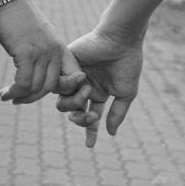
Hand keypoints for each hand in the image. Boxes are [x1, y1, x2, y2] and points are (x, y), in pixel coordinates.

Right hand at [0, 0, 84, 102]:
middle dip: (34, 97)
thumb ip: (44, 54)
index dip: (61, 92)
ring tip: (7, 96)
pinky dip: (14, 91)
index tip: (42, 93)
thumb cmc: (20, 18)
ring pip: (36, 87)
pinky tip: (4, 92)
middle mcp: (54, 52)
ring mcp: (41, 52)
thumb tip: (39, 74)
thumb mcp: (40, 36)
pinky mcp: (25, 52)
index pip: (72, 78)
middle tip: (18, 99)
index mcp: (61, 48)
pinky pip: (23, 83)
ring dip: (20, 96)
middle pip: (51, 87)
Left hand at [56, 27, 143, 146]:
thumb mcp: (125, 92)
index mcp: (99, 93)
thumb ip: (117, 113)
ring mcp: (74, 77)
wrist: (120, 40)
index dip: (90, 132)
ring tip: (87, 91)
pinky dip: (68, 88)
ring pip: (62, 102)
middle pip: (74, 112)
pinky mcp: (65, 65)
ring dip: (75, 103)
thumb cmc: (127, 64)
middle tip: (91, 114)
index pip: (91, 116)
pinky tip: (82, 82)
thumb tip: (110, 133)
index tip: (89, 145)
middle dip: (81, 119)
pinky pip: (57, 84)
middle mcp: (85, 86)